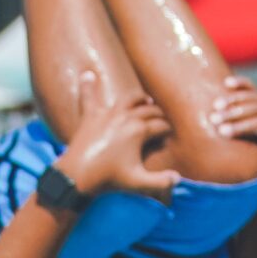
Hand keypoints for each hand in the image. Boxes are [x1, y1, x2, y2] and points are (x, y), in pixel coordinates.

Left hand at [58, 81, 178, 200]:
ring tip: (145, 99)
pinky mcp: (90, 117)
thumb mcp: (139, 183)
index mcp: (139, 131)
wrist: (78, 176)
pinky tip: (87, 74)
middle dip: (159, 115)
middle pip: (148, 110)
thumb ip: (161, 182)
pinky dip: (88, 86)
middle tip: (162, 121)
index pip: (161, 126)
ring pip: (128, 99)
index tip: (169, 139)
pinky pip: (88, 97)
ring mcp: (107, 114)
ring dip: (139, 98)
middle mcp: (125, 117)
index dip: (167, 132)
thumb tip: (178, 177)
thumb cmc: (110, 180)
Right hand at [212, 76, 256, 185]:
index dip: (242, 126)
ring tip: (215, 107)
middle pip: (254, 108)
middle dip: (233, 114)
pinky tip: (226, 82)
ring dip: (232, 99)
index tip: (223, 133)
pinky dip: (240, 83)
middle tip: (214, 120)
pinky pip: (250, 87)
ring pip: (251, 96)